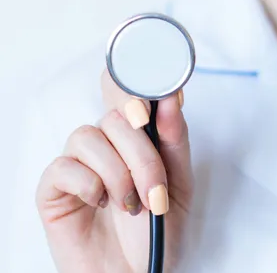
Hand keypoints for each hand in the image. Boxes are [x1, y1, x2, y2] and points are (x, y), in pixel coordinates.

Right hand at [36, 69, 192, 272]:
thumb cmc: (159, 230)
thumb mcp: (180, 182)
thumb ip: (175, 139)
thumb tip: (172, 97)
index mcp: (136, 136)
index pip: (125, 93)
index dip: (132, 88)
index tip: (150, 108)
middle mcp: (107, 144)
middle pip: (114, 117)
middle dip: (141, 155)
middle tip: (154, 191)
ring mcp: (79, 164)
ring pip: (88, 136)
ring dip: (117, 173)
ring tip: (131, 205)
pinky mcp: (54, 189)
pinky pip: (63, 167)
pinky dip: (88, 184)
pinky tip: (101, 204)